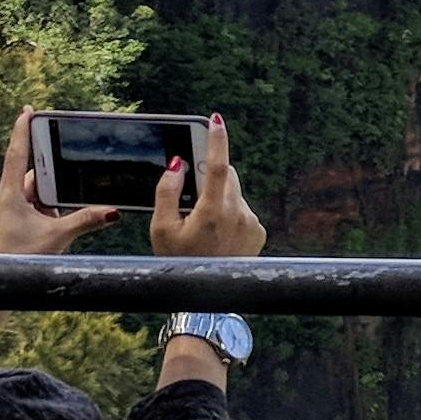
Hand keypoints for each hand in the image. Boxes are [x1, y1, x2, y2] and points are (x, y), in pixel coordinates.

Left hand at [0, 109, 119, 254]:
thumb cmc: (19, 262)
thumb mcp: (57, 237)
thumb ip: (85, 221)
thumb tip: (111, 211)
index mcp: (9, 195)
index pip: (17, 154)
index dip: (22, 130)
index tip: (26, 110)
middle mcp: (2, 201)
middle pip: (28, 177)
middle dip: (49, 178)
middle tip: (63, 175)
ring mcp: (2, 215)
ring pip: (29, 197)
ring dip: (47, 201)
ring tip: (60, 213)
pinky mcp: (4, 228)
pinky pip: (26, 211)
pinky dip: (42, 213)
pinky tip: (53, 226)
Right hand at [152, 114, 267, 261]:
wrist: (207, 299)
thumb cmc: (178, 264)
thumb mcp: (161, 229)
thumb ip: (166, 192)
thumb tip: (177, 164)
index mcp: (213, 212)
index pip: (218, 166)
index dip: (216, 140)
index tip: (216, 120)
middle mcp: (238, 214)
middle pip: (226, 176)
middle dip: (209, 178)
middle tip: (191, 199)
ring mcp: (252, 223)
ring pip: (234, 193)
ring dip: (219, 198)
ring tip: (204, 227)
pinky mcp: (259, 231)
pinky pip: (242, 210)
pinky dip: (230, 213)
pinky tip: (218, 235)